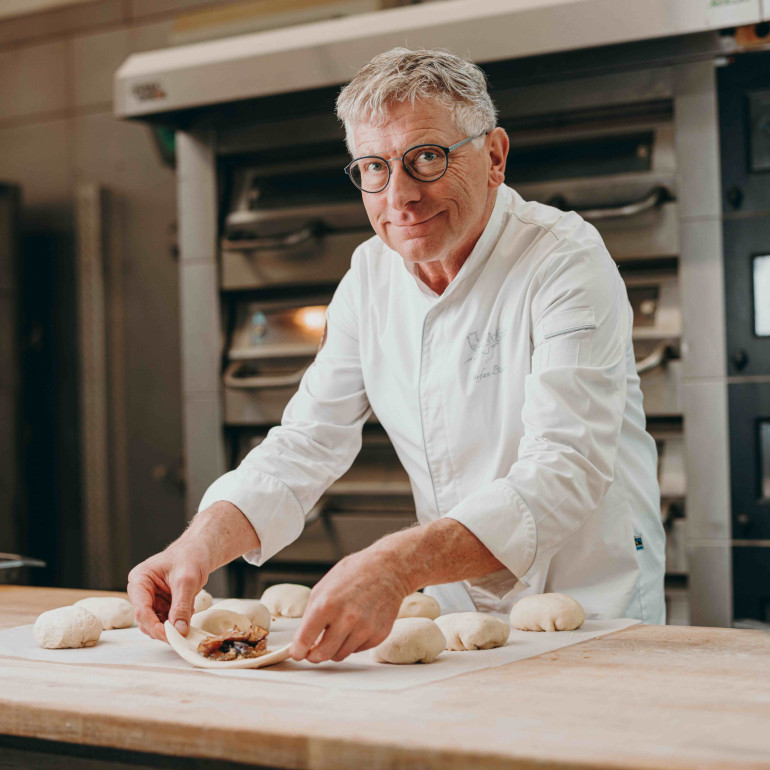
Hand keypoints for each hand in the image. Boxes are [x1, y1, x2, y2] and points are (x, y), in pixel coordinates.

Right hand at [127, 501, 260, 642]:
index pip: (141, 610)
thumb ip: (181, 606)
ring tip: (188, 615)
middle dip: (164, 629)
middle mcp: (141, 591)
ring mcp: (151, 599)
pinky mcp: (161, 604)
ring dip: (172, 626)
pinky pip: (166, 620)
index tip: (171, 636)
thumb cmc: (191, 556)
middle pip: (146, 620)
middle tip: (182, 634)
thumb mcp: (187, 581)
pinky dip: (178, 621)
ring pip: (156, 623)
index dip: (155, 626)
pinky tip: (189, 610)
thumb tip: (179, 630)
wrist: (200, 551)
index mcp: (140, 580)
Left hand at [289, 548, 410, 662]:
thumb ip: (311, 615)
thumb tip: (304, 640)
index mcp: (326, 605)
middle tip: (313, 651)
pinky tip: (356, 625)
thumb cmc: (354, 574)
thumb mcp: (323, 587)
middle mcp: (346, 619)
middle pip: (322, 655)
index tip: (297, 653)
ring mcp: (364, 628)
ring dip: (335, 648)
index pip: (304, 641)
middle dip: (314, 656)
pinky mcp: (379, 635)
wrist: (388, 569)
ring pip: (340, 655)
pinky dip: (353, 642)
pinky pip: (358, 649)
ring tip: (338, 630)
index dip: (298, 651)